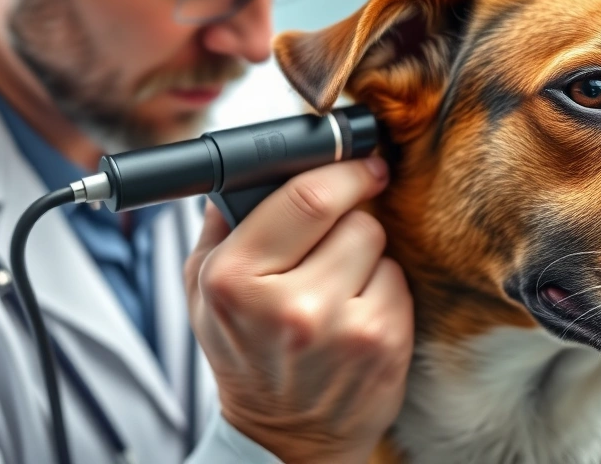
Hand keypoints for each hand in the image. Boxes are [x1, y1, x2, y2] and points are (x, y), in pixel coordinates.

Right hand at [184, 156, 413, 463]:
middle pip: (352, 217)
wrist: (284, 438)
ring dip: (365, 256)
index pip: (305, 197)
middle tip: (336, 239)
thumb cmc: (246, 357)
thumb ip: (220, 226)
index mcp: (234, 281)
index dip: (342, 170)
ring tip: (338, 287)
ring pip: (379, 245)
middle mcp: (289, 305)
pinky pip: (398, 281)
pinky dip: (383, 289)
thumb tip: (246, 172)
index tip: (360, 162)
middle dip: (350, 218)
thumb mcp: (202, 295)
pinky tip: (357, 314)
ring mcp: (342, 328)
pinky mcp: (383, 344)